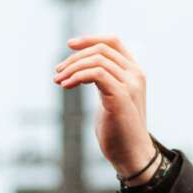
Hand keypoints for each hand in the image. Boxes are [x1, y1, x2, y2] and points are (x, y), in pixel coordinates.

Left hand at [55, 34, 152, 179]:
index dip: (90, 39)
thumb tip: (82, 72)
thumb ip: (103, 82)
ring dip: (72, 67)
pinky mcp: (121, 96)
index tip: (69, 45)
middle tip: (57, 71)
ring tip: (58, 80)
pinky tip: (65, 86)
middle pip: (102, 49)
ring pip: (97, 60)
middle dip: (74, 57)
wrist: (130, 153)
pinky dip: (77, 76)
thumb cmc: (117, 129)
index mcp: (134, 71)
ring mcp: (130, 84)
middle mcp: (135, 74)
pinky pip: (96, 74)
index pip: (113, 41)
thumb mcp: (109, 98)